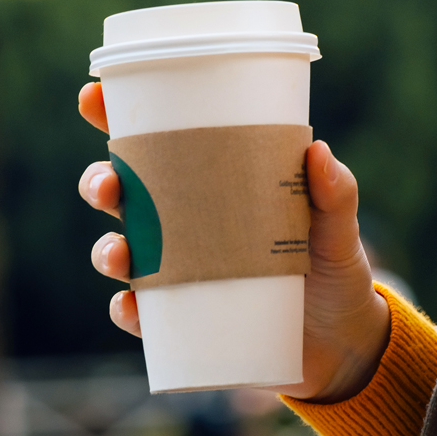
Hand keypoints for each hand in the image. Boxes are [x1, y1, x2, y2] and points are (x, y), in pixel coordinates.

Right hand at [77, 82, 391, 401]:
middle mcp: (186, 223)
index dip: (116, 115)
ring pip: (121, 252)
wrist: (342, 340)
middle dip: (101, 183)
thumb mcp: (339, 226)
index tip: (94, 96)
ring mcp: (180, 271)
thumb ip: (336, 193)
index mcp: (214, 182)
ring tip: (119, 254)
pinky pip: (141, 315)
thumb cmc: (334, 266)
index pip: (157, 141)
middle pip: (124, 194)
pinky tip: (131, 306)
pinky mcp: (184, 318)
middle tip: (108, 185)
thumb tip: (318, 153)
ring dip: (106, 250)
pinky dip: (128, 310)